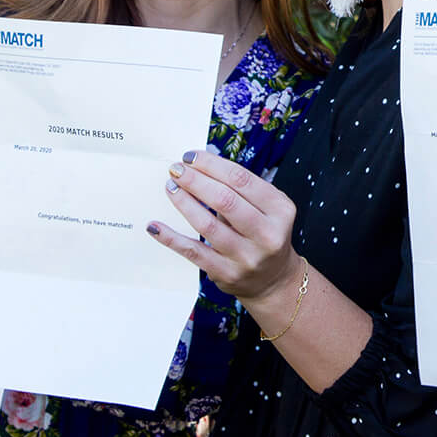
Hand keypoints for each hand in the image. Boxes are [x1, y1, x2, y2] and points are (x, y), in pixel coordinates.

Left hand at [148, 150, 301, 305]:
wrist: (274, 279)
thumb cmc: (264, 234)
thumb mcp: (268, 208)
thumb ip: (241, 190)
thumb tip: (199, 167)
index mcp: (280, 210)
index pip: (242, 180)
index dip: (212, 165)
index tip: (190, 157)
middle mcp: (267, 234)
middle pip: (225, 200)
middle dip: (195, 181)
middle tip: (176, 169)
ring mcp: (247, 257)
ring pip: (208, 225)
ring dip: (184, 203)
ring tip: (170, 187)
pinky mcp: (227, 274)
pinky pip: (193, 252)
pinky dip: (171, 238)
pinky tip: (155, 226)